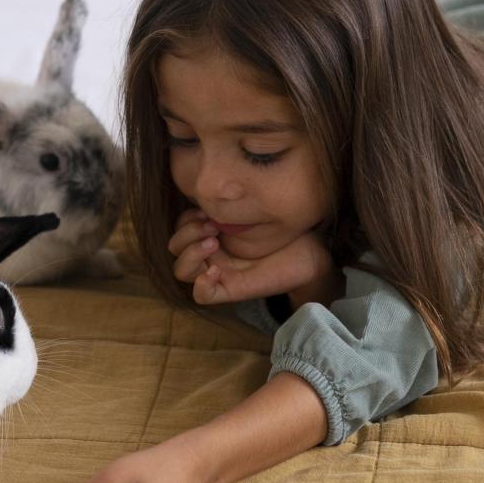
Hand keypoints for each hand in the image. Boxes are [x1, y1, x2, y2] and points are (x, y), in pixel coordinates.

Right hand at [169, 211, 337, 306]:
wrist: (309, 252)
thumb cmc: (283, 228)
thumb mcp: (251, 211)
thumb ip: (228, 203)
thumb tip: (210, 187)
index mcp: (212, 235)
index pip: (180, 229)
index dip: (185, 220)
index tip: (206, 210)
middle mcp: (211, 255)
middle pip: (174, 248)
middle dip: (187, 234)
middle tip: (213, 226)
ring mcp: (218, 273)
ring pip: (181, 271)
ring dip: (191, 254)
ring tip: (214, 242)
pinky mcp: (231, 291)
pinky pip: (201, 296)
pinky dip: (202, 284)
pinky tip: (216, 271)